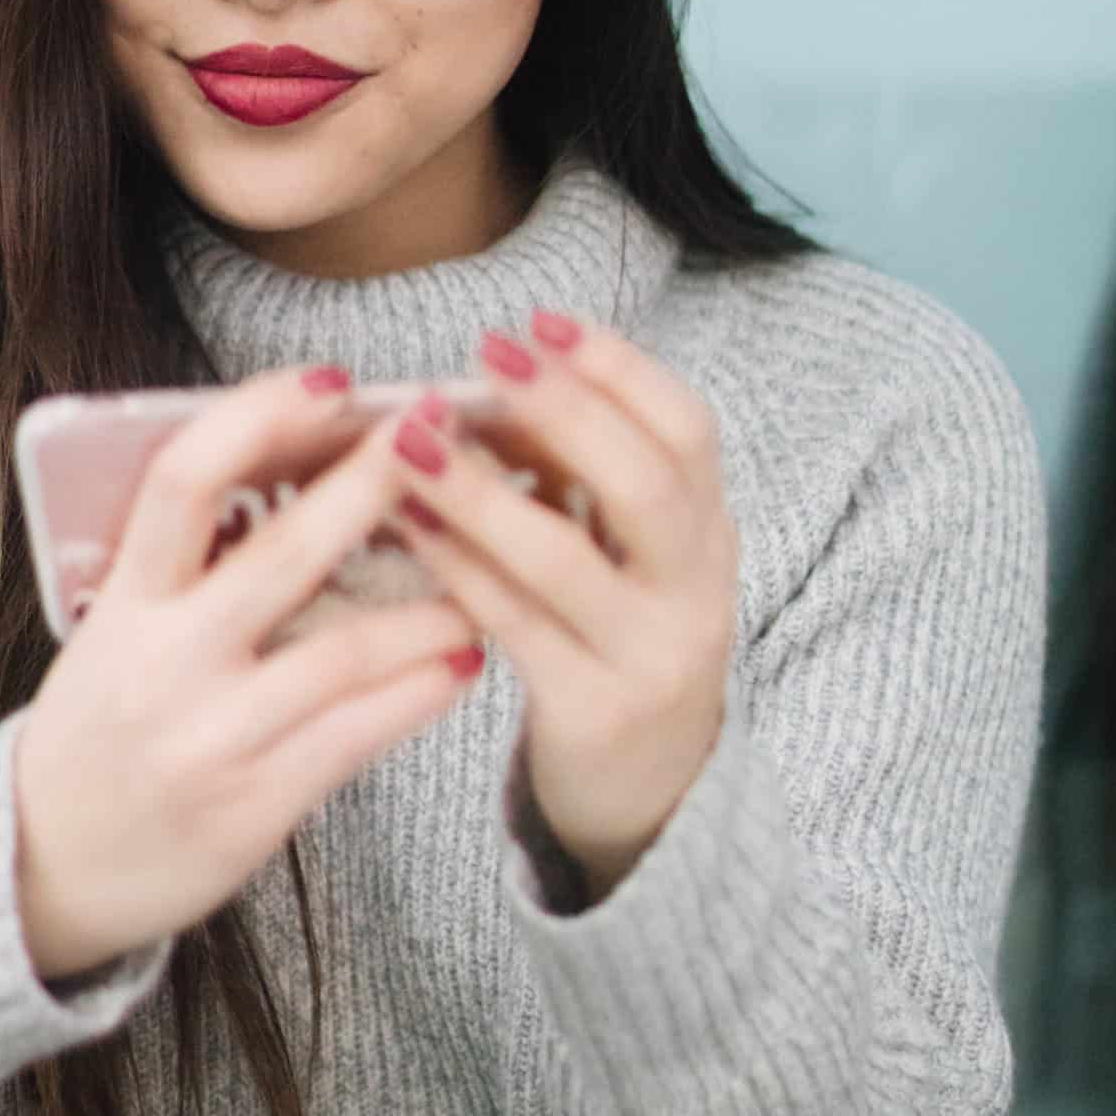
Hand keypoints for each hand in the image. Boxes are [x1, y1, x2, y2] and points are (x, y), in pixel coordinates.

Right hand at [13, 370, 481, 981]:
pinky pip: (356, 737)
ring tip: (488, 572)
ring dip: (430, 605)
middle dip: (370, 484)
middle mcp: (162, 663)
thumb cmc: (101, 722)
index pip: (181, 482)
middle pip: (281, 554)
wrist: (45, 867)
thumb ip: (190, 563)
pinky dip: (420, 691)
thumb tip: (304, 461)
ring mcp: (210, 739)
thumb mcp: (115, 628)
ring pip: (342, 654)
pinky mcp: (252, 808)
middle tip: (440, 433)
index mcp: (123, 601)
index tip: (330, 380)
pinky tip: (464, 659)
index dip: (257, 418)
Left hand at [389, 313, 736, 900]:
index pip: (688, 430)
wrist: (652, 792)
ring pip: (565, 560)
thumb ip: (580, 478)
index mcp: (710, 532)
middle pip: (647, 483)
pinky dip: (457, 566)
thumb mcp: (629, 555)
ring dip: (481, 489)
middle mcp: (697, 589)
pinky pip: (515, 626)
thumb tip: (486, 383)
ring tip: (411, 437)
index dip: (619, 369)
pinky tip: (405, 523)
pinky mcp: (595, 713)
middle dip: (564, 410)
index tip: (542, 323)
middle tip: (486, 359)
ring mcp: (651, 656)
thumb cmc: (616, 638)